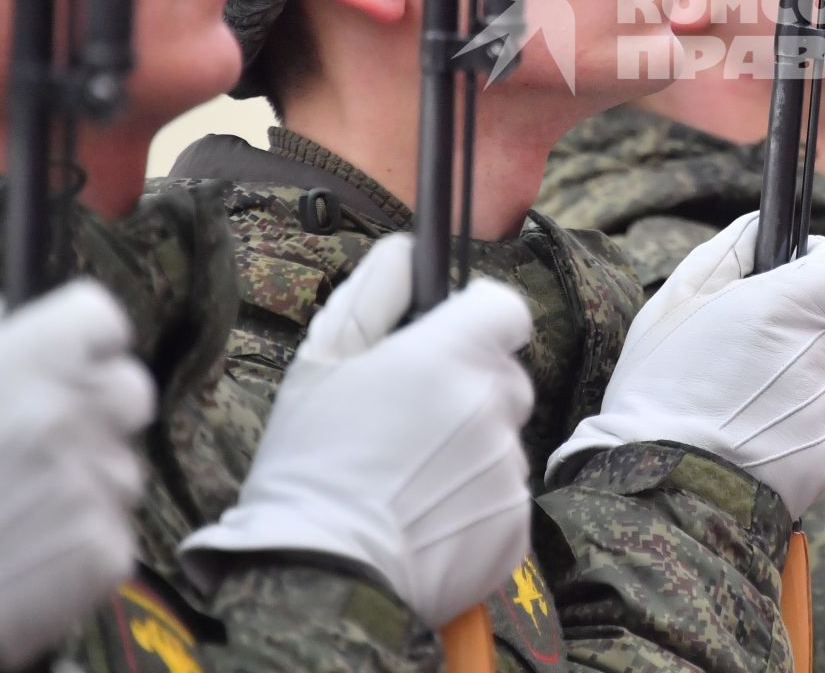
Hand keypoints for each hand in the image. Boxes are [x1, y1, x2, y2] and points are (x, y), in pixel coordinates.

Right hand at [0, 280, 153, 670]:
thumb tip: (12, 309)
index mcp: (38, 358)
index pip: (102, 320)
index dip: (80, 342)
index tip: (62, 361)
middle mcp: (81, 412)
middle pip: (128, 389)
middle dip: (94, 407)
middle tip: (39, 440)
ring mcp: (102, 482)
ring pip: (122, 464)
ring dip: (84, 477)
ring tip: (14, 506)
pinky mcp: (109, 548)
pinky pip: (114, 528)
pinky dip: (80, 538)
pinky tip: (25, 547)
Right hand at [181, 233, 536, 628]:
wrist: (318, 576)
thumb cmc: (310, 464)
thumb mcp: (322, 361)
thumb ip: (374, 291)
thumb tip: (409, 248)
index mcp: (450, 355)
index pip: (505, 308)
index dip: (478, 319)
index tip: (447, 341)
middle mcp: (491, 405)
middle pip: (504, 375)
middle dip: (468, 387)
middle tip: (408, 421)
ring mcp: (508, 467)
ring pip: (502, 437)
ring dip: (468, 447)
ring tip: (406, 477)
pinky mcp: (514, 523)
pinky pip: (503, 494)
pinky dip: (473, 502)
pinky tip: (422, 517)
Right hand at [549, 213, 824, 518]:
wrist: (664, 486)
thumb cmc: (663, 383)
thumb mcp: (679, 298)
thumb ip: (732, 250)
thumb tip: (763, 225)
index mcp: (798, 304)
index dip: (816, 267)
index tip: (787, 278)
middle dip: (801, 330)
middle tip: (744, 353)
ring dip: (799, 383)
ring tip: (740, 406)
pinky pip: (823, 433)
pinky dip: (796, 435)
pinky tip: (752, 443)